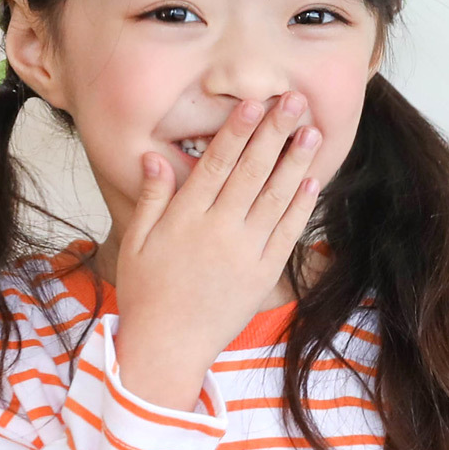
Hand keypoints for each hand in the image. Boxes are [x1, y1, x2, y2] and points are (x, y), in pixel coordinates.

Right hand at [115, 91, 321, 365]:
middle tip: (294, 102)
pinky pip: (286, 235)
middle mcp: (218, 231)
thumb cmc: (146, 294)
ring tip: (311, 132)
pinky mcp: (262, 275)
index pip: (216, 165)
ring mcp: (244, 254)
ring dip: (296, 163)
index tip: (254, 104)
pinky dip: (300, 208)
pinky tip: (311, 183)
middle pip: (252, 172)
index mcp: (185, 219)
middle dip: (274, 134)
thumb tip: (155, 156)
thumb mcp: (137, 242)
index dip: (237, 132)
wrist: (167, 347)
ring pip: (275, 199)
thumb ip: (151, 198)